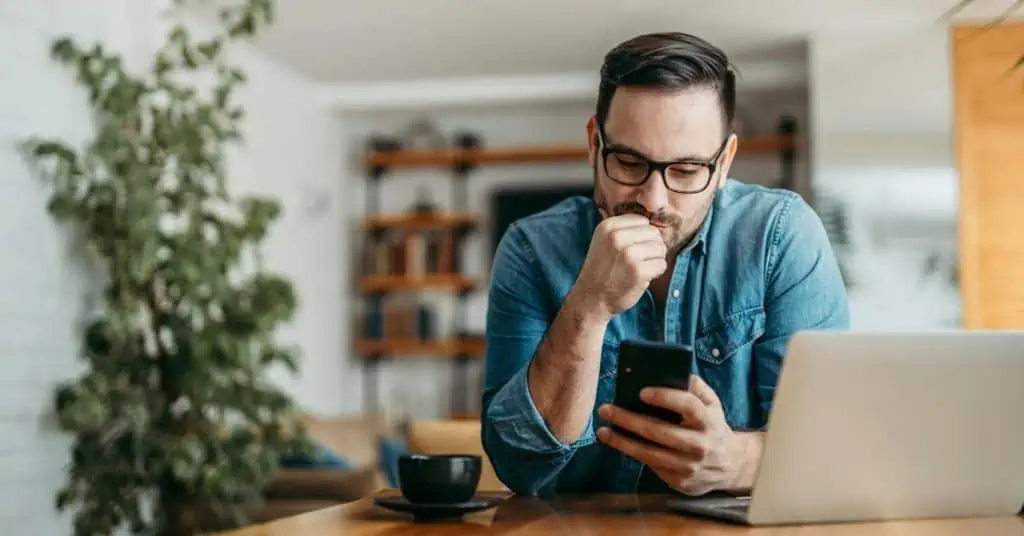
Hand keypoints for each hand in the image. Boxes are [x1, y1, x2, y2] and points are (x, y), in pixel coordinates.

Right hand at [574, 209, 666, 316]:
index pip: (642, 221)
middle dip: (652, 246)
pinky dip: (656, 272)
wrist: (591, 298)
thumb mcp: (603, 241)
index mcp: (608, 227)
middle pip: (653, 233)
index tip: (633, 248)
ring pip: (660, 248)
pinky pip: (661, 264)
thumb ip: (622, 228)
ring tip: (640, 268)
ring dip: (655, 259)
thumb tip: (650, 220)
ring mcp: (628, 254)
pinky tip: (642, 277)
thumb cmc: (602, 269)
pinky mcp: (638, 271)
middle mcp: (616, 237)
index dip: (643, 235)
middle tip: (640, 260)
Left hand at [596, 375, 745, 494]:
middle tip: (606, 409)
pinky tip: (619, 443)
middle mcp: (700, 444)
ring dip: (622, 442)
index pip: (687, 405)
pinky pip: (652, 466)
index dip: (664, 397)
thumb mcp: (712, 404)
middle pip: (659, 431)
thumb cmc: (713, 427)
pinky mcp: (680, 481)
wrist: (731, 465)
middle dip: (628, 420)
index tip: (641, 392)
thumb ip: (696, 387)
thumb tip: (674, 371)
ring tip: (603, 431)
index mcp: (708, 420)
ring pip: (650, 454)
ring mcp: (689, 466)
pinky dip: (633, 454)